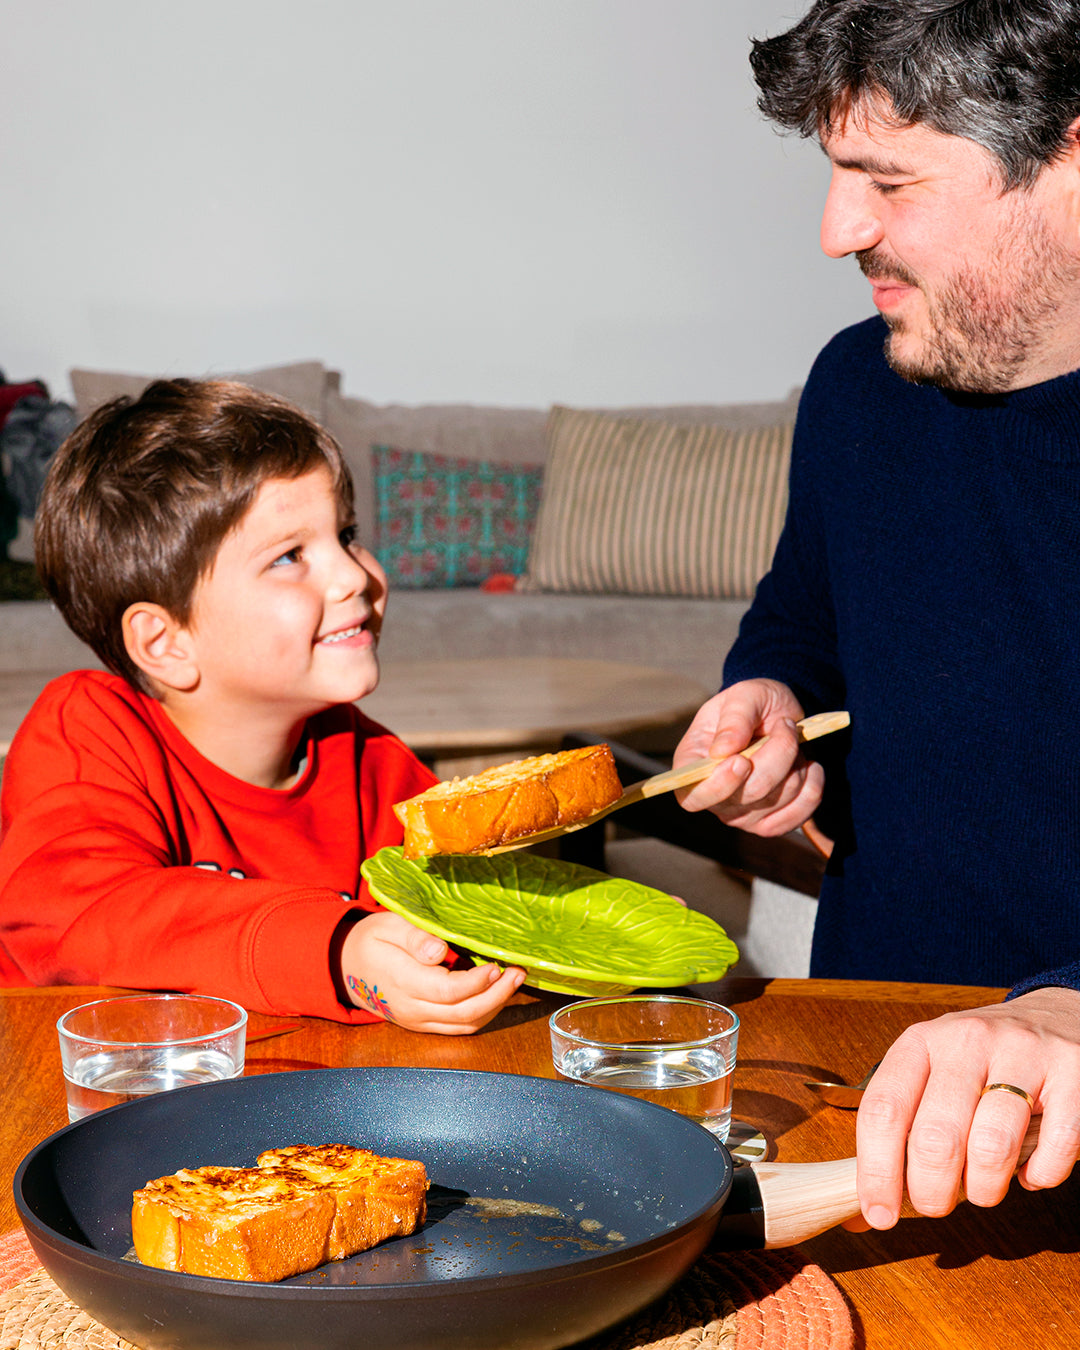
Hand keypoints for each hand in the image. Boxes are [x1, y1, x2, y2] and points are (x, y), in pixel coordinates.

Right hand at [339, 911, 524, 1034]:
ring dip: (495, 1006)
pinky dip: (482, 1013)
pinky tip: (497, 993)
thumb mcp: (387, 925)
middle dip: (497, 996)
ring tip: (515, 980)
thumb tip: (439, 952)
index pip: (446, 991)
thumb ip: (414, 937)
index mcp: (401, 981)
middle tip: (518, 972)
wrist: (347, 967)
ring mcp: (418, 1021)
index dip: (476, 983)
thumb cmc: (372, 940)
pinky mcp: (425, 1024)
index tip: (497, 966)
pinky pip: (459, 1027)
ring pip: (465, 1025)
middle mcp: (411, 1008)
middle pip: (462, 1014)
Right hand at [673, 678, 823, 836]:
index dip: (718, 785)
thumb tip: (722, 750)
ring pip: (778, 799)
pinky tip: (808, 764)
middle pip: (747, 795)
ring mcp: (743, 815)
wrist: (780, 716)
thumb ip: (734, 718)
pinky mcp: (772, 824)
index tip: (742, 761)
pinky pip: (800, 813)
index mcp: (693, 765)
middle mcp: (714, 797)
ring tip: (790, 741)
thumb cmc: (754, 703)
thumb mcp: (744, 695)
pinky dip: (813, 785)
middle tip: (784, 725)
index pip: (694, 796)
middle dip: (776, 756)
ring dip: (795, 763)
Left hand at [853, 987, 1079, 1228]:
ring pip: (992, 1145)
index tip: (881, 1214)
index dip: (878, 1170)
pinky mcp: (1072, 1073)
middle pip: (936, 1135)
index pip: (884, 1110)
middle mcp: (967, 1041)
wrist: (1055, 1015)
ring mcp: (1022, 1054)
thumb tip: (869, 1207)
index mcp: (922, 1042)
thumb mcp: (934, 1070)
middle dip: (931, 1190)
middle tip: (936, 1206)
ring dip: (984, 1188)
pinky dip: (1041, 1175)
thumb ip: (904, 1125)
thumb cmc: (983, 1059)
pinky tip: (1031, 1172)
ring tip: (984, 1191)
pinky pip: (1055, 1145)